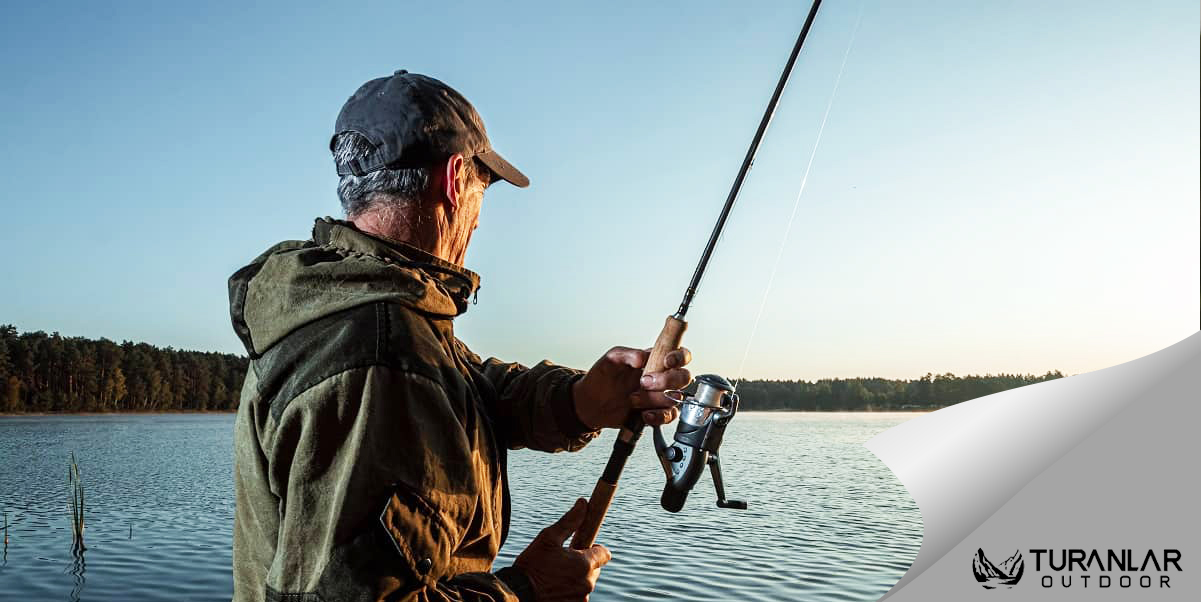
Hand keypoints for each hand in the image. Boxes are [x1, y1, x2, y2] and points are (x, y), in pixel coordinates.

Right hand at [513, 498, 611, 601]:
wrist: (518, 594)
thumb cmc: (532, 565)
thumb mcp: (548, 538)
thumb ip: (569, 521)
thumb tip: (583, 503)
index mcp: (585, 564)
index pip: (604, 553)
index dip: (594, 548)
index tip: (580, 547)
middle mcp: (587, 583)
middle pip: (595, 569)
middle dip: (583, 563)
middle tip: (563, 561)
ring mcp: (581, 597)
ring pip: (585, 583)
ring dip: (576, 578)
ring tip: (555, 575)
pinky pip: (578, 595)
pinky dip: (570, 590)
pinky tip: (554, 587)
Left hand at [572, 346, 691, 429]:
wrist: (592, 403)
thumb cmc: (602, 378)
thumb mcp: (611, 359)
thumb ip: (627, 354)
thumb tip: (641, 357)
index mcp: (654, 360)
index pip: (680, 354)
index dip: (679, 357)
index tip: (667, 362)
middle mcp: (661, 377)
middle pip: (684, 377)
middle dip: (667, 380)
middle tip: (644, 382)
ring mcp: (660, 396)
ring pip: (675, 398)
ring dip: (654, 399)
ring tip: (633, 399)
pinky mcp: (657, 412)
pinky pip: (669, 416)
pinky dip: (658, 416)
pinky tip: (643, 413)